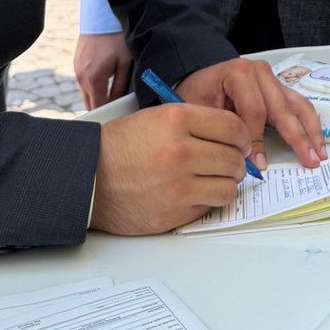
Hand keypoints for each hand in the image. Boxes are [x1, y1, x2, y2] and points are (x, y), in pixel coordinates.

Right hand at [74, 32, 133, 109]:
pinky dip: (91, 86)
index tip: (118, 114)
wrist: (101, 20)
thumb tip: (119, 102)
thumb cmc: (115, 40)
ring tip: (110, 93)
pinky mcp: (76, 66)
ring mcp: (76, 72)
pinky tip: (103, 81)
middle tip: (115, 107)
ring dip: (96, 97)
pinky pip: (82, 83)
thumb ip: (120, 86)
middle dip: (101, 108)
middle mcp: (81, 78)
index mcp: (93, 80)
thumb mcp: (124, 63)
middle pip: (89, 104)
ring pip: (85, 94)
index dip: (108, 113)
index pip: (98, 107)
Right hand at [90, 102, 248, 234]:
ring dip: (226, 183)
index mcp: (177, 120)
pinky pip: (210, 206)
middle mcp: (181, 151)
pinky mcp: (174, 212)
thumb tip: (231, 135)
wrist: (87, 177)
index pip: (232, 126)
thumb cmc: (119, 147)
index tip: (241, 142)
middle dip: (237, 161)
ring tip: (216, 179)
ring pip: (228, 186)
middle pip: (234, 158)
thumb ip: (194, 122)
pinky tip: (197, 192)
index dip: (242, 136)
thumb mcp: (156, 117)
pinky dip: (209, 200)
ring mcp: (178, 184)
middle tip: (231, 163)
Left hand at [177, 58, 325, 171]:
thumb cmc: (198, 97)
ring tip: (318, 155)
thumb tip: (247, 163)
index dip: (256, 139)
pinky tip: (316, 142)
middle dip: (296, 136)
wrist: (199, 82)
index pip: (254, 109)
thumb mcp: (201, 113)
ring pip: (297, 104)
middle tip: (308, 161)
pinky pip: (299, 105)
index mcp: (238, 73)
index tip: (258, 165)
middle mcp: (259, 72)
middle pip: (281, 107)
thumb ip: (222, 133)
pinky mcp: (279, 88)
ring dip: (310, 131)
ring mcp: (272, 79)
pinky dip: (309, 124)